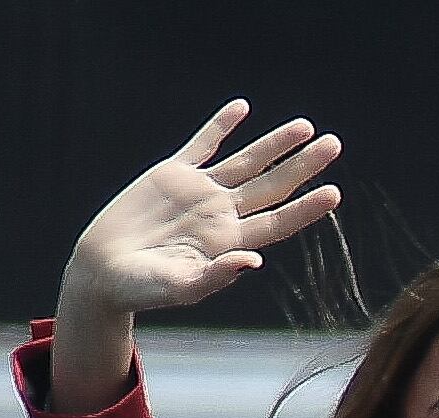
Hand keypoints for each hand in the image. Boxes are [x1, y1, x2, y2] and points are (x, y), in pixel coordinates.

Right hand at [62, 101, 341, 318]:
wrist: (104, 271)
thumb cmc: (143, 288)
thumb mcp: (180, 287)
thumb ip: (216, 276)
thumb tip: (252, 261)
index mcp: (231, 241)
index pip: (279, 221)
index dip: (307, 208)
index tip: (334, 192)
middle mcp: (223, 214)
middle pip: (273, 185)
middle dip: (303, 165)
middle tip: (334, 144)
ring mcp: (200, 192)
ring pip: (246, 161)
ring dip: (274, 143)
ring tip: (305, 126)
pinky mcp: (172, 175)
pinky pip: (203, 144)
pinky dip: (221, 126)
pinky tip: (242, 108)